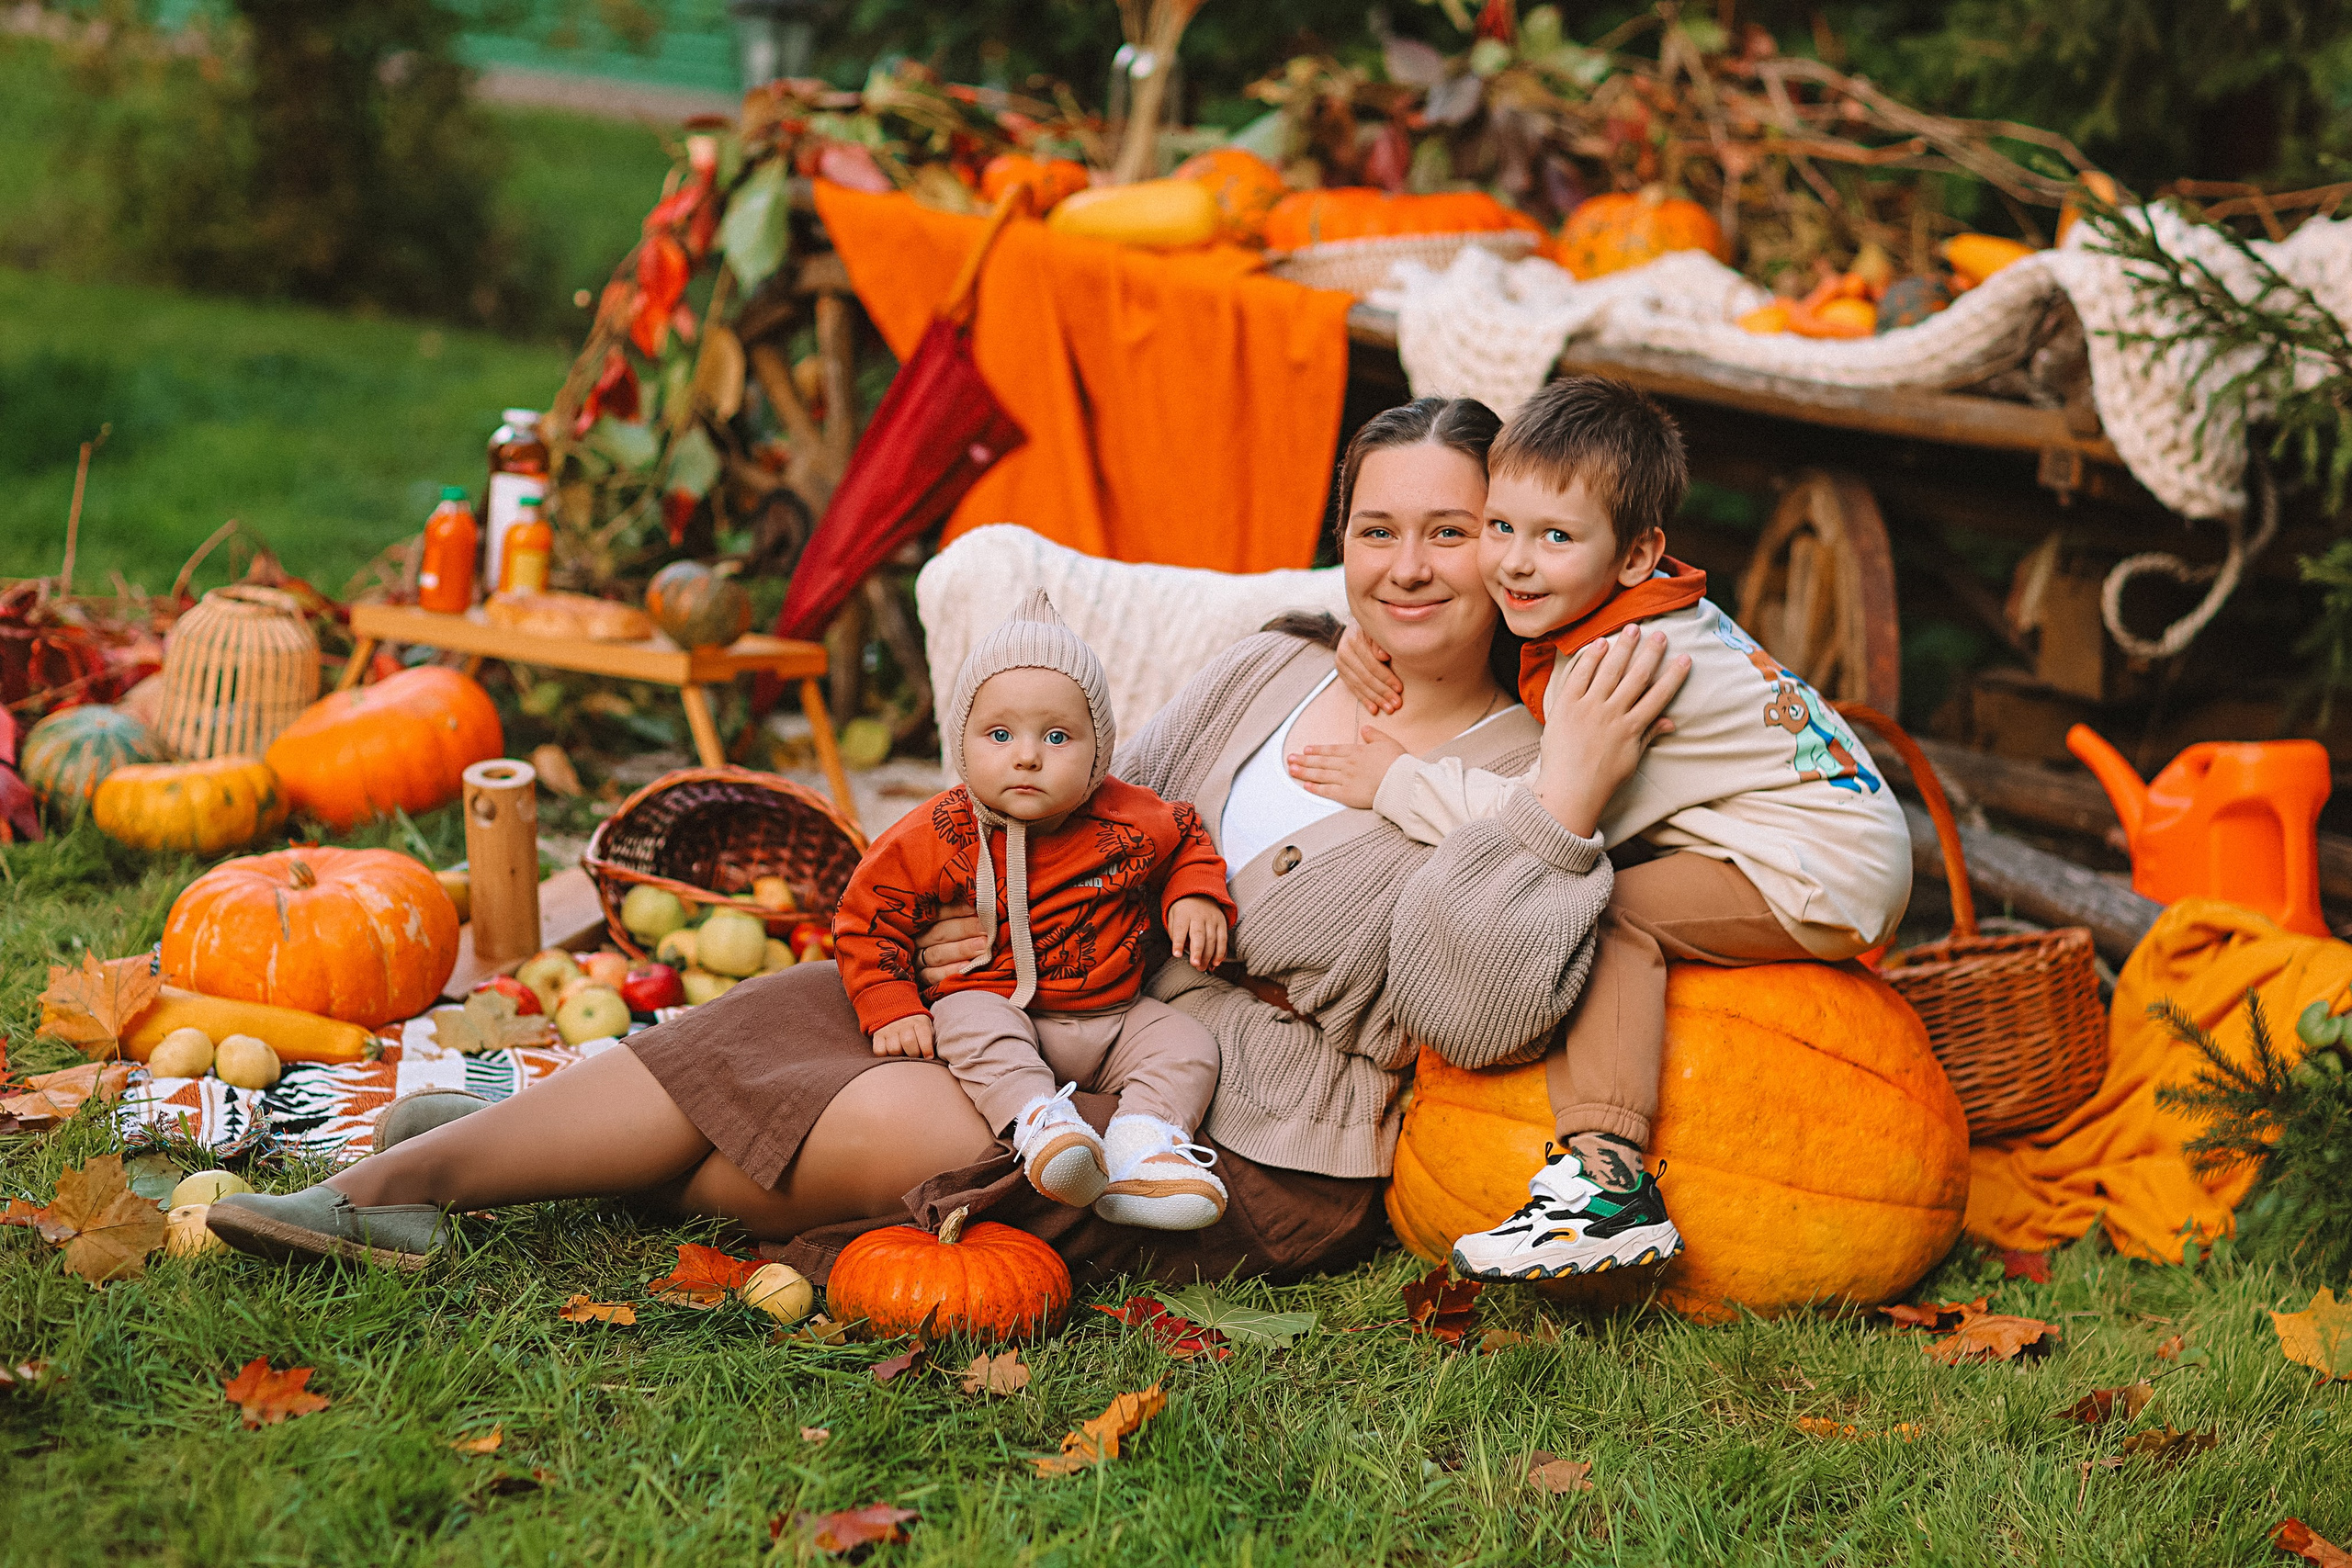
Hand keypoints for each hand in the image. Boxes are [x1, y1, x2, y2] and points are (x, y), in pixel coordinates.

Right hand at [870, 1013, 935, 1057]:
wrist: (896, 1012)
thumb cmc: (917, 1028)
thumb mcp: (927, 1028)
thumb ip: (930, 1039)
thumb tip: (931, 1056)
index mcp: (918, 1021)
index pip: (923, 1034)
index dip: (927, 1048)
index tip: (928, 1057)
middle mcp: (903, 1024)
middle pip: (908, 1042)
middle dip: (914, 1054)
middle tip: (915, 1056)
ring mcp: (889, 1029)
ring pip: (894, 1049)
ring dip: (900, 1056)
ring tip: (903, 1054)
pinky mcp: (878, 1036)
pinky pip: (879, 1051)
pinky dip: (885, 1055)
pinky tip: (891, 1053)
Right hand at [914, 903, 987, 987]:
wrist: (935, 977)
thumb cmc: (956, 942)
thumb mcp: (953, 926)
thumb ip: (964, 917)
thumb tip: (979, 907)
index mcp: (923, 922)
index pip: (937, 912)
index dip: (955, 910)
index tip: (974, 910)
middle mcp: (917, 940)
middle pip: (939, 933)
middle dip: (964, 929)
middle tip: (985, 929)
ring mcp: (917, 960)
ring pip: (937, 954)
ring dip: (961, 949)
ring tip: (982, 946)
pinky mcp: (920, 979)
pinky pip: (933, 975)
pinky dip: (950, 971)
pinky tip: (966, 967)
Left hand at [1166, 895, 1229, 970]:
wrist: (1200, 894)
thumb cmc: (1184, 911)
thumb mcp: (1173, 916)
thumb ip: (1174, 933)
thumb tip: (1179, 950)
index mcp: (1184, 914)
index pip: (1180, 928)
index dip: (1178, 942)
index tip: (1177, 954)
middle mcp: (1199, 916)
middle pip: (1199, 934)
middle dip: (1197, 951)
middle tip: (1195, 965)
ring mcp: (1212, 919)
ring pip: (1212, 939)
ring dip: (1208, 956)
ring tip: (1202, 968)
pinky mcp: (1222, 923)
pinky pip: (1223, 939)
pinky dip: (1221, 952)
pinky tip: (1216, 962)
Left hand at [1287, 725, 1408, 808]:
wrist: (1400, 781)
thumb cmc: (1397, 762)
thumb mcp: (1387, 742)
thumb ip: (1374, 735)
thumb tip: (1364, 728)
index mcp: (1356, 752)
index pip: (1332, 750)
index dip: (1317, 750)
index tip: (1306, 749)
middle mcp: (1346, 764)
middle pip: (1321, 761)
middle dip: (1304, 760)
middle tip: (1290, 758)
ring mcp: (1345, 779)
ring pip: (1320, 774)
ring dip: (1304, 772)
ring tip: (1291, 770)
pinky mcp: (1347, 794)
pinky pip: (1327, 791)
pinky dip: (1315, 788)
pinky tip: (1305, 786)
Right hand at [1335, 625, 1403, 715]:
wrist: (1361, 625)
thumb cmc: (1378, 629)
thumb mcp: (1381, 631)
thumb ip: (1381, 642)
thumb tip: (1383, 656)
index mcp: (1354, 637)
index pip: (1372, 663)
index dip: (1386, 677)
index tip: (1400, 689)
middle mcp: (1344, 649)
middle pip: (1365, 676)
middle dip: (1383, 692)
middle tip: (1396, 704)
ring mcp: (1340, 661)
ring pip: (1359, 684)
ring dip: (1375, 699)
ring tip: (1388, 709)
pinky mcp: (1340, 670)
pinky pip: (1352, 687)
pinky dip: (1364, 699)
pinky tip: (1374, 709)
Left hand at [1535, 628, 1688, 837]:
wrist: (1568, 791)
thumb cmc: (1601, 779)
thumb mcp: (1631, 759)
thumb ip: (1648, 735)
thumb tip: (1670, 721)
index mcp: (1631, 728)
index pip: (1658, 696)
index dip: (1673, 675)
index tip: (1685, 658)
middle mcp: (1612, 714)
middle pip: (1636, 677)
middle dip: (1650, 653)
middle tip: (1661, 633)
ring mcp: (1589, 709)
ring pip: (1609, 671)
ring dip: (1623, 648)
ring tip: (1633, 629)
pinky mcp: (1566, 707)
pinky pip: (1579, 677)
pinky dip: (1590, 659)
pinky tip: (1600, 644)